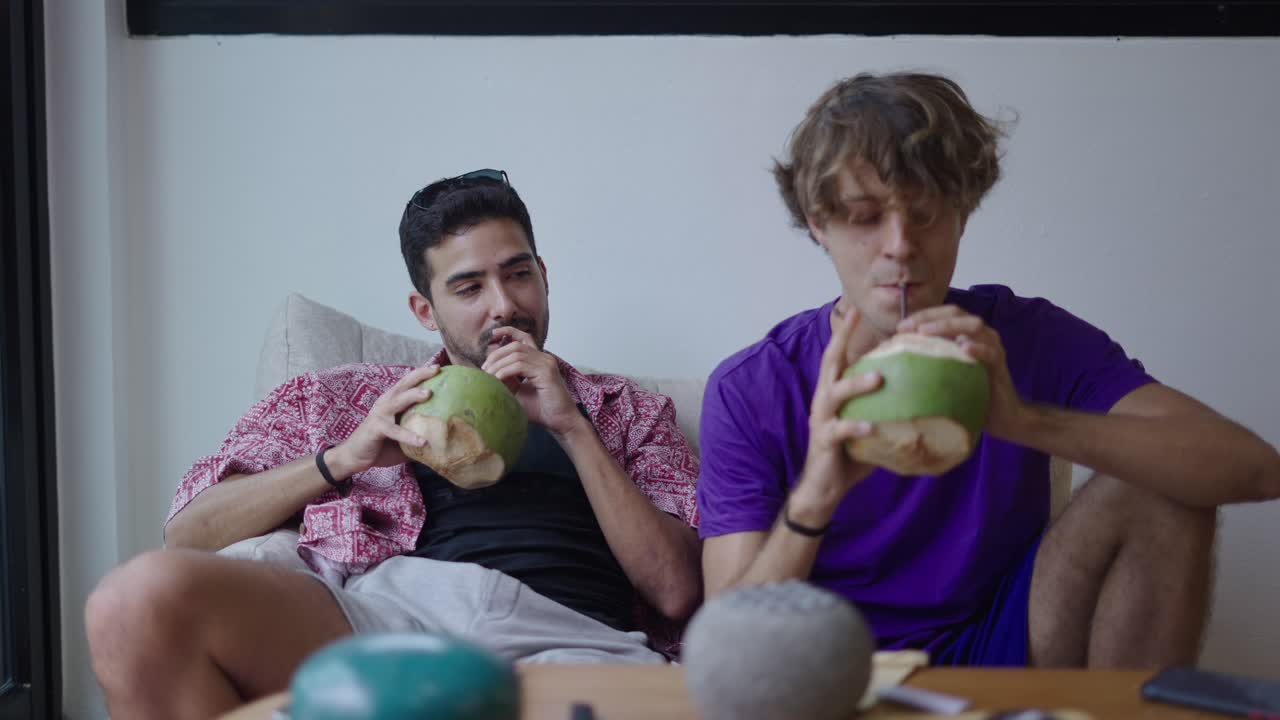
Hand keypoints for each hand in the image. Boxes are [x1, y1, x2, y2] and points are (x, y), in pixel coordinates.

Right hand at [327, 363, 440, 478]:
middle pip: (403, 384)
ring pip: (397, 401)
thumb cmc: (381, 445)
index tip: (439, 366)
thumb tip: (445, 436)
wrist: (354, 457)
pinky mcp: (376, 428)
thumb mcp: (404, 436)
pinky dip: (408, 435)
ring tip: (428, 393)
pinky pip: (394, 431)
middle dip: (420, 375)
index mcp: (392, 401)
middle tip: (436, 369)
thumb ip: (419, 432)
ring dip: (412, 395)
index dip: (422, 373)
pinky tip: (422, 441)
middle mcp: (386, 403)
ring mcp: (380, 414)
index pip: (408, 383)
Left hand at [480, 328, 583, 435]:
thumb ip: (507, 379)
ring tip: (488, 377)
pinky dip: (504, 371)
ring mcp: (546, 363)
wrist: (560, 422)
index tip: (492, 335)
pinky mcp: (546, 372)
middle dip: (496, 355)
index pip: (524, 337)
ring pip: (516, 354)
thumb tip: (488, 372)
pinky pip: (520, 365)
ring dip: (498, 364)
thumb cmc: (541, 410)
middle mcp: (544, 358)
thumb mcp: (518, 391)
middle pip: (515, 345)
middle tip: (484, 369)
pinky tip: (497, 380)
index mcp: (539, 360)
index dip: (508, 331)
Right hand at [794, 305, 883, 510]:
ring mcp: (822, 419)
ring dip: (857, 383)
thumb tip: (924, 396)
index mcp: (833, 392)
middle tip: (855, 320)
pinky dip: (856, 427)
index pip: (838, 356)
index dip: (845, 333)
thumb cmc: (850, 455)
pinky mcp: (824, 441)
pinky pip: (840, 431)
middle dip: (842, 339)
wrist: (824, 487)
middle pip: (830, 362)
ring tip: (879, 377)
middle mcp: (823, 399)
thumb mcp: (869, 425)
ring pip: (835, 393)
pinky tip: (871, 427)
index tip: (855, 310)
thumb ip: (886, 408)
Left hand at [897, 305, 1025, 438]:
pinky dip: (977, 348)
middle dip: (930, 317)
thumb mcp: (944, 375)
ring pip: (973, 326)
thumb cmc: (968, 394)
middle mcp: (979, 335)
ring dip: (948, 327)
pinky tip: (964, 349)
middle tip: (909, 328)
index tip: (900, 328)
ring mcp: (992, 347)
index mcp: (965, 333)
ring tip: (926, 332)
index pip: (943, 314)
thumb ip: (927, 361)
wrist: (1002, 416)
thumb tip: (892, 356)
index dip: (922, 316)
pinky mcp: (1000, 364)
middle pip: (956, 314)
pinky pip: (990, 352)